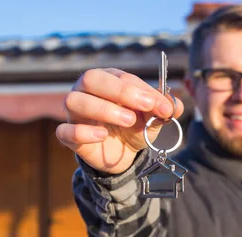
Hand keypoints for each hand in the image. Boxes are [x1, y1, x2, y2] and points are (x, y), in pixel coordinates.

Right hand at [56, 68, 184, 173]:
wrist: (124, 155)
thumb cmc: (136, 127)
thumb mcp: (153, 118)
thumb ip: (164, 110)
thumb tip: (176, 105)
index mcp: (108, 80)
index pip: (121, 78)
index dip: (142, 90)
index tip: (163, 106)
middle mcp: (86, 91)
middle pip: (91, 79)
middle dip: (120, 91)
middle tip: (144, 106)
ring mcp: (75, 113)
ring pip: (74, 101)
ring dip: (102, 108)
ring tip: (128, 120)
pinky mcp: (69, 136)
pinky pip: (65, 130)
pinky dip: (81, 132)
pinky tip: (102, 135)